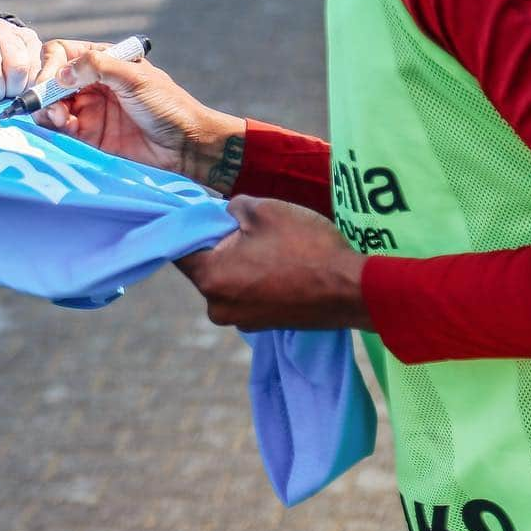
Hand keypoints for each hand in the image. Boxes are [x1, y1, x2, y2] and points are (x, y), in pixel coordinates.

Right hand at [33, 39, 245, 191]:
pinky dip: (54, 125)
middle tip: (42, 102)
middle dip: (43, 89)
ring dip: (46, 108)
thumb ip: (97, 67)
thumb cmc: (167, 104)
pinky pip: (61, 127)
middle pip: (52, 80)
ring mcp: (89, 108)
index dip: (50, 64)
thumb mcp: (134, 77)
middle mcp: (91, 82)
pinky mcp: (89, 134)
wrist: (186, 144)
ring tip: (55, 116)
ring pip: (52, 104)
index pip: (62, 53)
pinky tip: (61, 125)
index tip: (48, 80)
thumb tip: (61, 72)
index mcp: (103, 60)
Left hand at [176, 196, 371, 331]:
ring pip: (224, 277)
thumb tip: (223, 214)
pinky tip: (275, 259)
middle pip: (202, 264)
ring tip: (264, 239)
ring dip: (235, 258)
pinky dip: (251, 275)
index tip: (195, 208)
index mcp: (210, 278)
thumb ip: (230, 207)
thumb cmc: (305, 245)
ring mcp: (240, 320)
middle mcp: (217, 306)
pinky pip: (243, 291)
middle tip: (236, 219)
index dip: (185, 224)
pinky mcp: (261, 323)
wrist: (352, 289)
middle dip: (214, 241)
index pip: (178, 247)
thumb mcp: (262, 209)